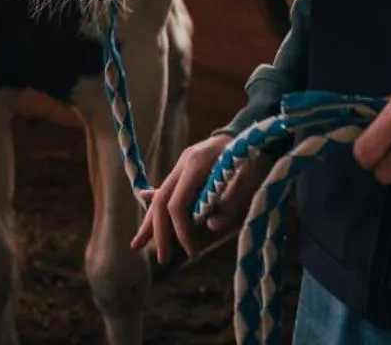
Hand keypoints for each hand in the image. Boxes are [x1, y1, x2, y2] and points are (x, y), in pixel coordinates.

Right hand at [130, 132, 265, 265]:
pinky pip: (167, 192)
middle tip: (162, 259)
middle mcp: (183, 164)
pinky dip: (155, 206)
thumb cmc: (252, 156)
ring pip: (158, 197)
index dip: (180, 230)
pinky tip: (144, 210)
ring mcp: (182, 166)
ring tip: (137, 244)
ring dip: (150, 222)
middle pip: (161, 201)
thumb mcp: (249, 179)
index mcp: (195, 164)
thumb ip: (230, 203)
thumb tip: (211, 227)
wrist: (251, 131)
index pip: (176, 204)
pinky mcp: (185, 170)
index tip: (192, 251)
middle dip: (159, 232)